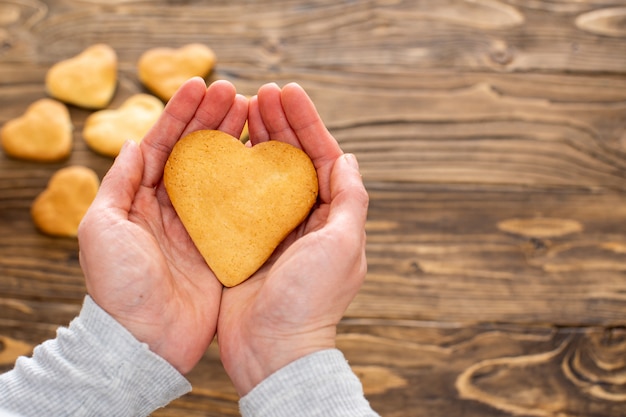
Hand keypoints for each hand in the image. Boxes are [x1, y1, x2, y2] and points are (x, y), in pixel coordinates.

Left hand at [78, 78, 247, 373]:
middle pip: (195, 152)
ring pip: (220, 172)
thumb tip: (133, 142)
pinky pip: (239, 206)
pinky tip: (266, 159)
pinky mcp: (222, 245)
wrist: (145, 340)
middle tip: (238, 92)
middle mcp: (171, 206)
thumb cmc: (118, 286)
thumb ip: (119, 183)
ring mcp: (199, 225)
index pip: (163, 144)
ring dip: (235, 141)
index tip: (202, 85)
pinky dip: (251, 180)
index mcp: (140, 198)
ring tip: (254, 113)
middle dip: (214, 119)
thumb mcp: (103, 228)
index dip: (182, 113)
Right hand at [217, 83, 368, 394]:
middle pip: (292, 159)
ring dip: (255, 139)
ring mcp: (273, 229)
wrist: (272, 349)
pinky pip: (237, 196)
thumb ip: (351, 200)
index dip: (307, 123)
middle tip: (259, 92)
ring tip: (240, 108)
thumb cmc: (312, 300)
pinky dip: (231, 170)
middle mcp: (305, 219)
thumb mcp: (343, 245)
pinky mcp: (244, 241)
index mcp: (332, 216)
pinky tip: (218, 148)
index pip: (322, 157)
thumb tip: (348, 158)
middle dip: (279, 123)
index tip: (287, 92)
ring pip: (265, 172)